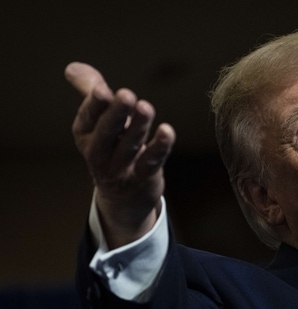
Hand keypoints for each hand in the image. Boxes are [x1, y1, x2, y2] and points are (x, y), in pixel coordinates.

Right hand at [66, 62, 175, 247]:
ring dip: (138, 127)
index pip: (88, 118)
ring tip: (146, 107)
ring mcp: (120, 168)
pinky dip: (159, 147)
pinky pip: (151, 163)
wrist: (124, 196)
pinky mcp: (142, 178)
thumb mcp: (99, 121)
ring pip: (129, 147)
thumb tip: (72, 68)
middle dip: (116, 114)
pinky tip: (167, 131)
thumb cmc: (113, 147)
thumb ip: (91, 92)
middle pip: (107, 133)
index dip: (95, 105)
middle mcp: (99, 153)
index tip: (102, 89)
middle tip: (127, 95)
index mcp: (86, 134)